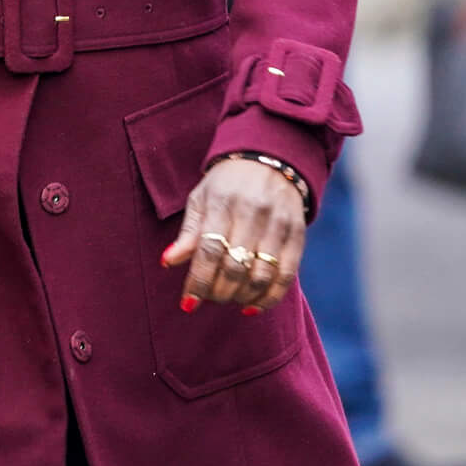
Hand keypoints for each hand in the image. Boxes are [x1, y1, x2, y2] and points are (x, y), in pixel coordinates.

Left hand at [166, 157, 305, 312]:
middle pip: (235, 266)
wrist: (270, 159)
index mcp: (223, 203)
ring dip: (241, 296)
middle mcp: (253, 214)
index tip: (188, 303)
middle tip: (208, 298)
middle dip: (218, 291)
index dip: (198, 281)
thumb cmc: (226, 184)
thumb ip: (188, 233)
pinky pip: (287, 275)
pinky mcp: (298, 235)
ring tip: (228, 298)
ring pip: (261, 275)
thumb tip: (167, 262)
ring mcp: (278, 225)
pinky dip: (269, 298)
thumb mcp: (201, 199)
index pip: (209, 251)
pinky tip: (252, 307)